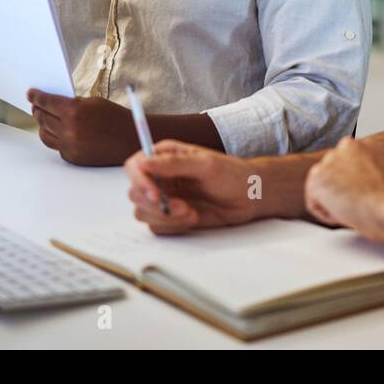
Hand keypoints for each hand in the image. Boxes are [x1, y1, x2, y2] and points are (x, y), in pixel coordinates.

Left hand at [28, 90, 137, 166]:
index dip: (36, 96)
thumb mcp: (93, 102)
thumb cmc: (115, 118)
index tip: (30, 93)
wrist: (131, 140)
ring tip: (43, 119)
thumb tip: (52, 104)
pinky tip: (58, 131)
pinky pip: (57, 146)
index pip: (46, 102)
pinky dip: (56, 137)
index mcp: (74, 111)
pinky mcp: (72, 157)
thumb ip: (72, 103)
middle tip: (35, 105)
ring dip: (42, 125)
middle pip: (42, 118)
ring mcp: (69, 146)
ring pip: (45, 134)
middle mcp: (68, 130)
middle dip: (37, 109)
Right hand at [124, 140, 260, 234]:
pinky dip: (173, 226)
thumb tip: (144, 162)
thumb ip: (174, 164)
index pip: (135, 167)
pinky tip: (193, 218)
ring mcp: (164, 198)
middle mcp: (159, 177)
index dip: (140, 181)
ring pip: (144, 213)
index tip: (156, 195)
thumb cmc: (230, 173)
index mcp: (163, 156)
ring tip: (191, 212)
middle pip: (135, 194)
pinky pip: (158, 227)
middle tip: (181, 207)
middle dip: (155, 205)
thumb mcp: (205, 164)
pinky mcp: (171, 217)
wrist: (249, 196)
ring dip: (165, 217)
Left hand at [303, 138, 383, 241]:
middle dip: (339, 193)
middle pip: (328, 179)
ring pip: (321, 192)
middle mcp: (337, 150)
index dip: (351, 188)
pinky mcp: (316, 181)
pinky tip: (345, 212)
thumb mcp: (376, 173)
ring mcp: (325, 164)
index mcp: (353, 146)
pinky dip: (328, 215)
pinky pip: (314, 205)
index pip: (340, 169)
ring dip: (334, 204)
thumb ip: (360, 170)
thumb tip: (352, 182)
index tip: (362, 195)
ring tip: (354, 208)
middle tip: (357, 204)